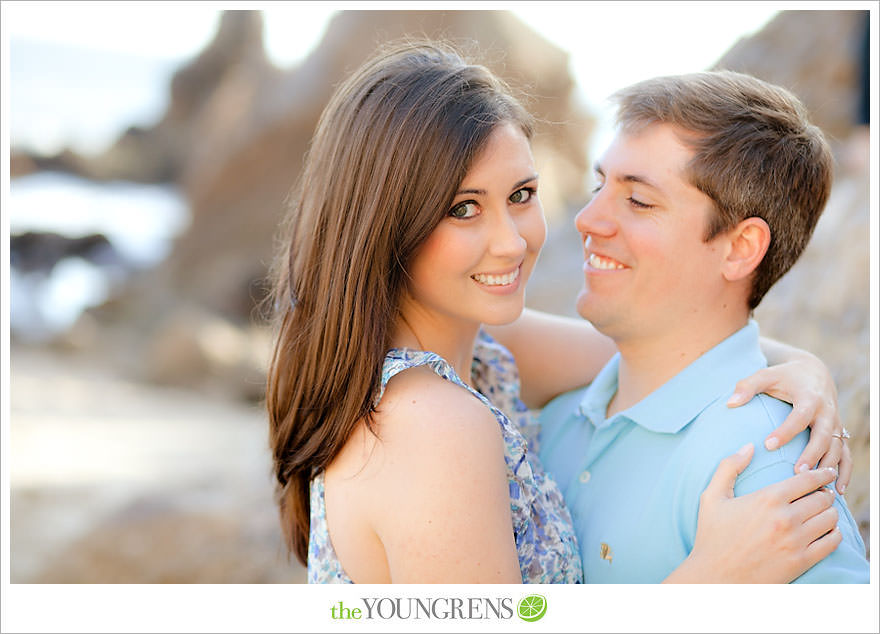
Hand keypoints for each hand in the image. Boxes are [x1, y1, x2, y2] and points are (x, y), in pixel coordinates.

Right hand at [674, 444, 840, 582]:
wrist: (715, 577)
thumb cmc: (712, 536)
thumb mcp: (711, 497)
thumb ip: (729, 467)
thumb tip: (748, 446)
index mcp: (767, 499)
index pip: (808, 479)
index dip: (821, 473)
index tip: (825, 472)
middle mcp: (786, 518)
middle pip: (823, 498)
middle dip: (824, 493)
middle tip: (820, 494)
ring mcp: (796, 541)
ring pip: (830, 518)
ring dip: (829, 512)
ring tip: (822, 511)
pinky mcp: (801, 561)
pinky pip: (831, 542)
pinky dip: (833, 534)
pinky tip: (825, 531)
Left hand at [727, 356, 850, 493]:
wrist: (814, 374)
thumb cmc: (784, 377)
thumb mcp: (766, 375)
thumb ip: (747, 386)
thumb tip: (730, 402)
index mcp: (809, 398)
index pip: (799, 417)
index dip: (785, 431)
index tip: (768, 445)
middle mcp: (827, 412)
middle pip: (824, 436)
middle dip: (812, 454)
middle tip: (797, 473)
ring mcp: (836, 425)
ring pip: (838, 448)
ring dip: (829, 467)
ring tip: (817, 487)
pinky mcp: (840, 434)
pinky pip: (846, 455)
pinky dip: (845, 472)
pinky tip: (838, 490)